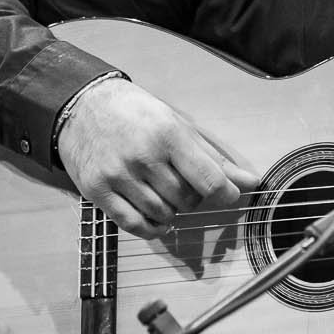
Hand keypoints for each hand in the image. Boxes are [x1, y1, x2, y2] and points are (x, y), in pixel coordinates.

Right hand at [56, 78, 261, 238]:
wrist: (84, 105)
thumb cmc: (137, 113)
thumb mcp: (178, 125)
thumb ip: (213, 158)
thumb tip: (249, 183)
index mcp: (169, 135)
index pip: (209, 180)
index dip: (225, 195)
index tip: (227, 195)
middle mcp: (143, 156)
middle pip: (186, 200)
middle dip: (193, 199)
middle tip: (184, 184)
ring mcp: (117, 175)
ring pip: (162, 214)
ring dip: (172, 212)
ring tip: (164, 193)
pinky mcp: (96, 190)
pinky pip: (133, 225)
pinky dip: (151, 228)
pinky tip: (155, 218)